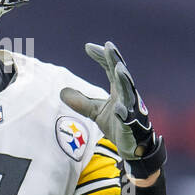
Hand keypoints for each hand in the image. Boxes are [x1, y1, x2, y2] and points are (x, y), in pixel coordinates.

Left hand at [60, 41, 165, 177]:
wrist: (133, 148)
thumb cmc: (118, 125)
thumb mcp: (96, 112)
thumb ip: (81, 102)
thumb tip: (62, 91)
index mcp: (119, 89)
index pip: (110, 68)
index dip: (101, 57)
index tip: (88, 47)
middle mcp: (128, 96)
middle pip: (122, 74)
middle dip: (116, 60)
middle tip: (109, 46)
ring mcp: (132, 110)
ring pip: (130, 92)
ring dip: (124, 80)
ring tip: (118, 69)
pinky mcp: (132, 126)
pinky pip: (128, 118)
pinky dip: (124, 113)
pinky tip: (118, 108)